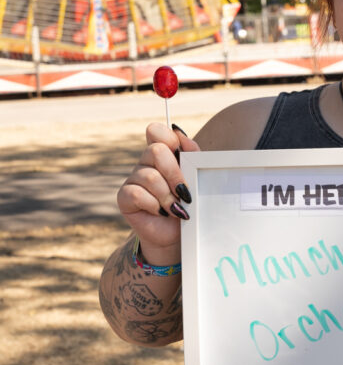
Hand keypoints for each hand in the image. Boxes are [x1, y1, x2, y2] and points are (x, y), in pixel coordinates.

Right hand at [116, 123, 199, 261]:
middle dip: (175, 174)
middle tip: (185, 192)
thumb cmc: (187, 203)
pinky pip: (138, 194)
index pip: (156, 131)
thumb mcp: (195, 177)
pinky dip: (155, 205)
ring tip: (176, 209)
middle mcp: (145, 162)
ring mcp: (133, 178)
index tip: (180, 155)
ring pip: (150, 176)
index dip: (168, 138)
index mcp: (162, 153)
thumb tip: (179, 133)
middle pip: (155, 151)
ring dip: (168, 196)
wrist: (178, 233)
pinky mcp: (124, 197)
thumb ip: (191, 154)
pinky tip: (161, 212)